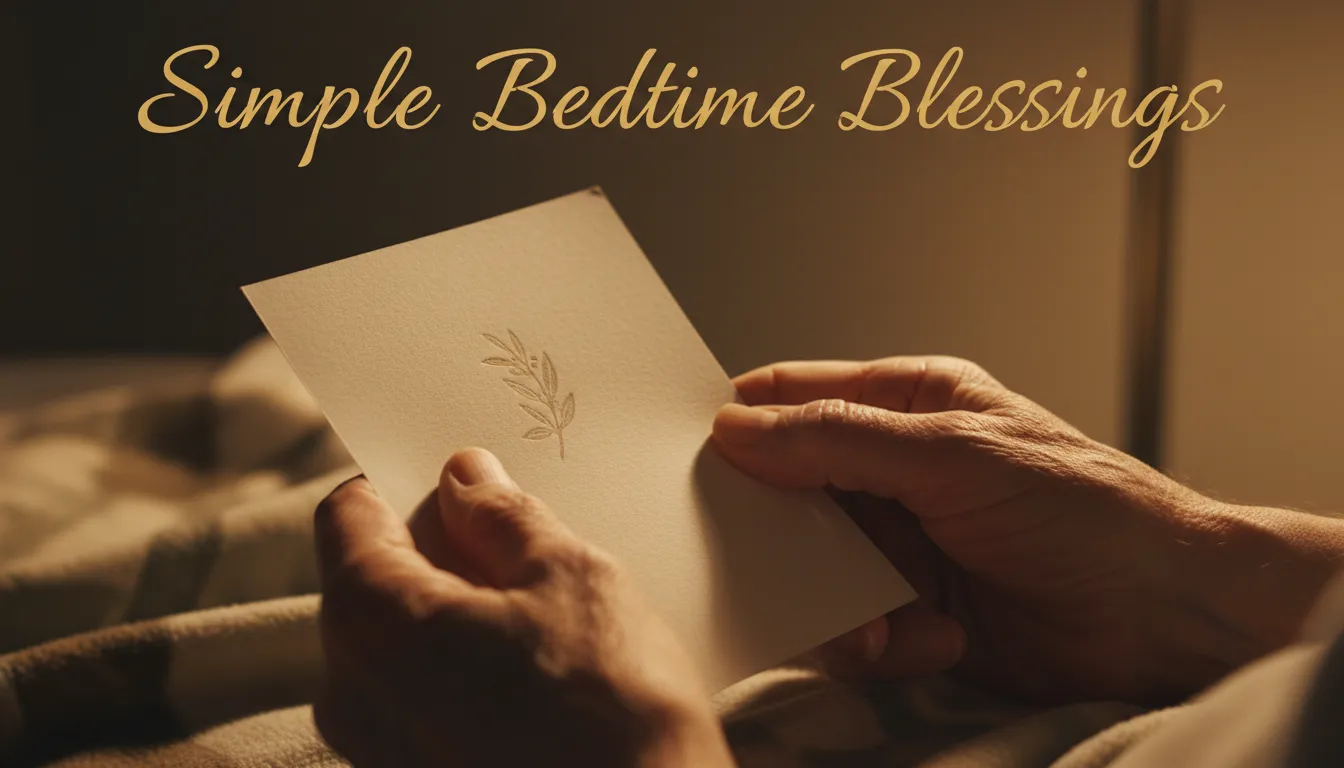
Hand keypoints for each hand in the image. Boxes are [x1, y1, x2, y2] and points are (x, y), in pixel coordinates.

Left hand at [312, 448, 732, 767]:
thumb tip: (465, 478)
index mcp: (372, 623)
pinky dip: (462, 666)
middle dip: (436, 549)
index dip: (399, 480)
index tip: (457, 477)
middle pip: (370, 580)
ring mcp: (378, 750)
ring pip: (400, 642)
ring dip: (455, 610)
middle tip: (520, 542)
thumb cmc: (612, 713)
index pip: (346, 515)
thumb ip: (502, 516)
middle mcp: (352, 694)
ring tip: (541, 613)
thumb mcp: (569, 577)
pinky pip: (419, 696)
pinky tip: (537, 672)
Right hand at [712, 357, 1343, 704]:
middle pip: (787, 491)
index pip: (793, 398)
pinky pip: (851, 625)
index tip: (689, 461)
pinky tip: (932, 638)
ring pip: (811, 568)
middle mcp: (894, 469)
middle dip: (778, 536)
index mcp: (906, 403)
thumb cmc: (1083, 509)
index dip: (740, 423)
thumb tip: (734, 427)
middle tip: (775, 562)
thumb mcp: (951, 456)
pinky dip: (878, 640)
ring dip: (834, 601)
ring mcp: (901, 541)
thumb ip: (837, 440)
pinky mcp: (910, 608)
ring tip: (883, 618)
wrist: (1165, 617)